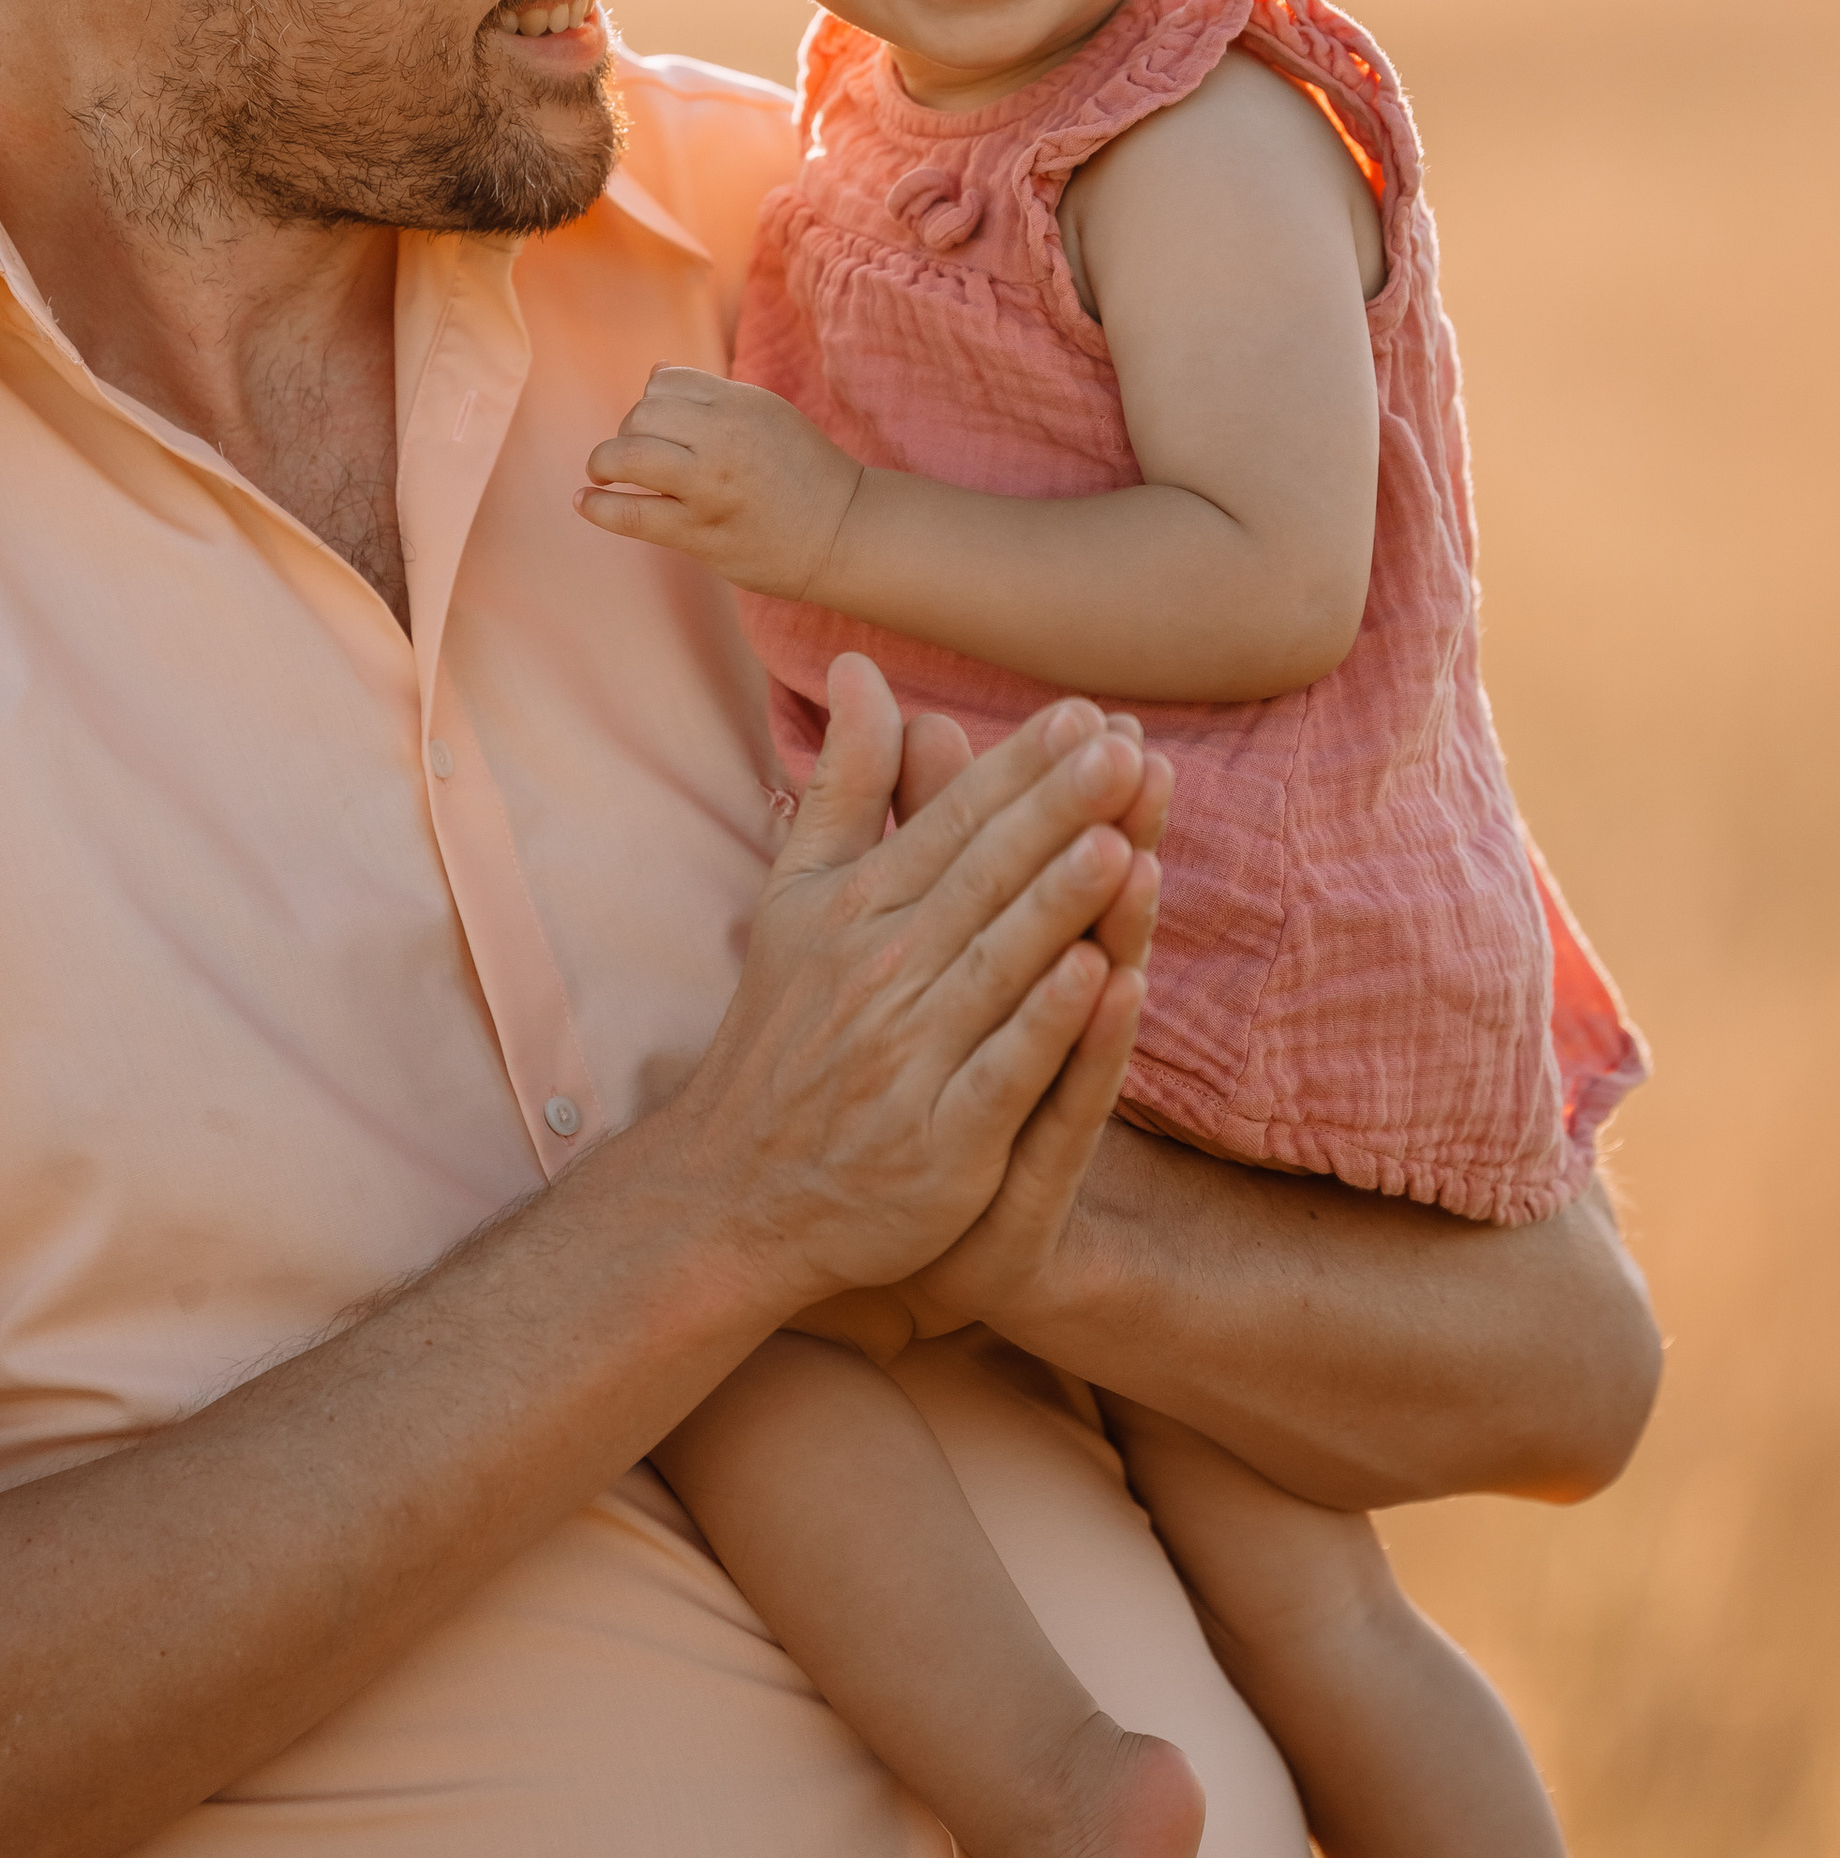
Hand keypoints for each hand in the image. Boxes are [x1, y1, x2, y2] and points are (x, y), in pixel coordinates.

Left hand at [578, 367, 864, 600]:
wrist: (845, 531)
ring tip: (603, 476)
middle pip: (640, 415)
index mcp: (740, 402)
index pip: (665, 381)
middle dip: (625, 433)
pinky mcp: (701, 533)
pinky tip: (585, 502)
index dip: (650, 402)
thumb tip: (653, 371)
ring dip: (603, 464)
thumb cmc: (804, 471)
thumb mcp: (766, 414)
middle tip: (630, 457)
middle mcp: (723, 437)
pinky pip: (632, 514)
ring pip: (627, 456)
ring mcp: (710, 486)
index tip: (654, 427)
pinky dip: (598, 506)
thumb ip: (710, 394)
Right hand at [658, 654, 1161, 1313]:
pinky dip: (1048, 1028)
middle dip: (1055, 814)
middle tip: (1123, 751)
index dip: (1019, 770)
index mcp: (856, 908)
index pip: (951, 823)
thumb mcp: (799, 895)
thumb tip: (860, 666)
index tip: (1085, 714)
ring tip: (1121, 842)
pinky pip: (1003, 1074)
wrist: (736, 1191)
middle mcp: (881, 973)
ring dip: (1058, 906)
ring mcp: (910, 1058)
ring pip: (997, 967)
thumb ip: (848, 784)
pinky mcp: (941, 1142)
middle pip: (982, 880)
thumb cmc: (786, 1032)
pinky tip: (1102, 980)